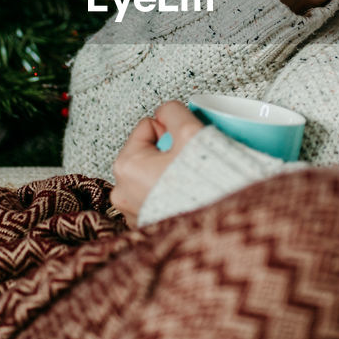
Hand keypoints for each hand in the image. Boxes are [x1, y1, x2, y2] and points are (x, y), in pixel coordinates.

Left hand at [110, 100, 205, 227]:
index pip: (147, 126)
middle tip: (188, 163)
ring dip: (168, 173)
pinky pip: (154, 195)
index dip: (171, 130)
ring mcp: (132, 210)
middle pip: (148, 150)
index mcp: (126, 165)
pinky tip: (184, 196)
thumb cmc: (203, 185)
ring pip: (151, 173)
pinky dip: (167, 192)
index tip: (184, 144)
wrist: (216, 227)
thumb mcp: (189, 132)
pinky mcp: (146, 223)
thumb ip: (173, 112)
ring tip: (188, 180)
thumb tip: (166, 111)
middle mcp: (122, 190)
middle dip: (168, 153)